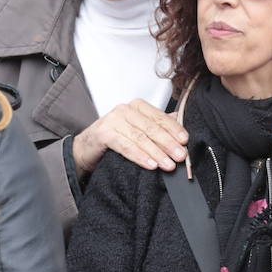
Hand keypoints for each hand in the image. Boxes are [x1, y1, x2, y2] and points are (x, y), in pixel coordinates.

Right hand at [72, 99, 187, 175]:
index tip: (185, 141)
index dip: (174, 129)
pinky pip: (125, 146)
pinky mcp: (104, 133)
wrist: (86, 148)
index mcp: (137, 106)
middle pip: (152, 128)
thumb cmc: (114, 138)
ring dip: (157, 152)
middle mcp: (125, 110)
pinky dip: (140, 156)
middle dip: (168, 143)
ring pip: (140, 138)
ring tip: (168, 164)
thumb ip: (157, 125)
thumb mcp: (138, 130)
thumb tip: (179, 120)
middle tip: (180, 156)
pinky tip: (151, 165)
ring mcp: (113, 120)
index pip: (160, 117)